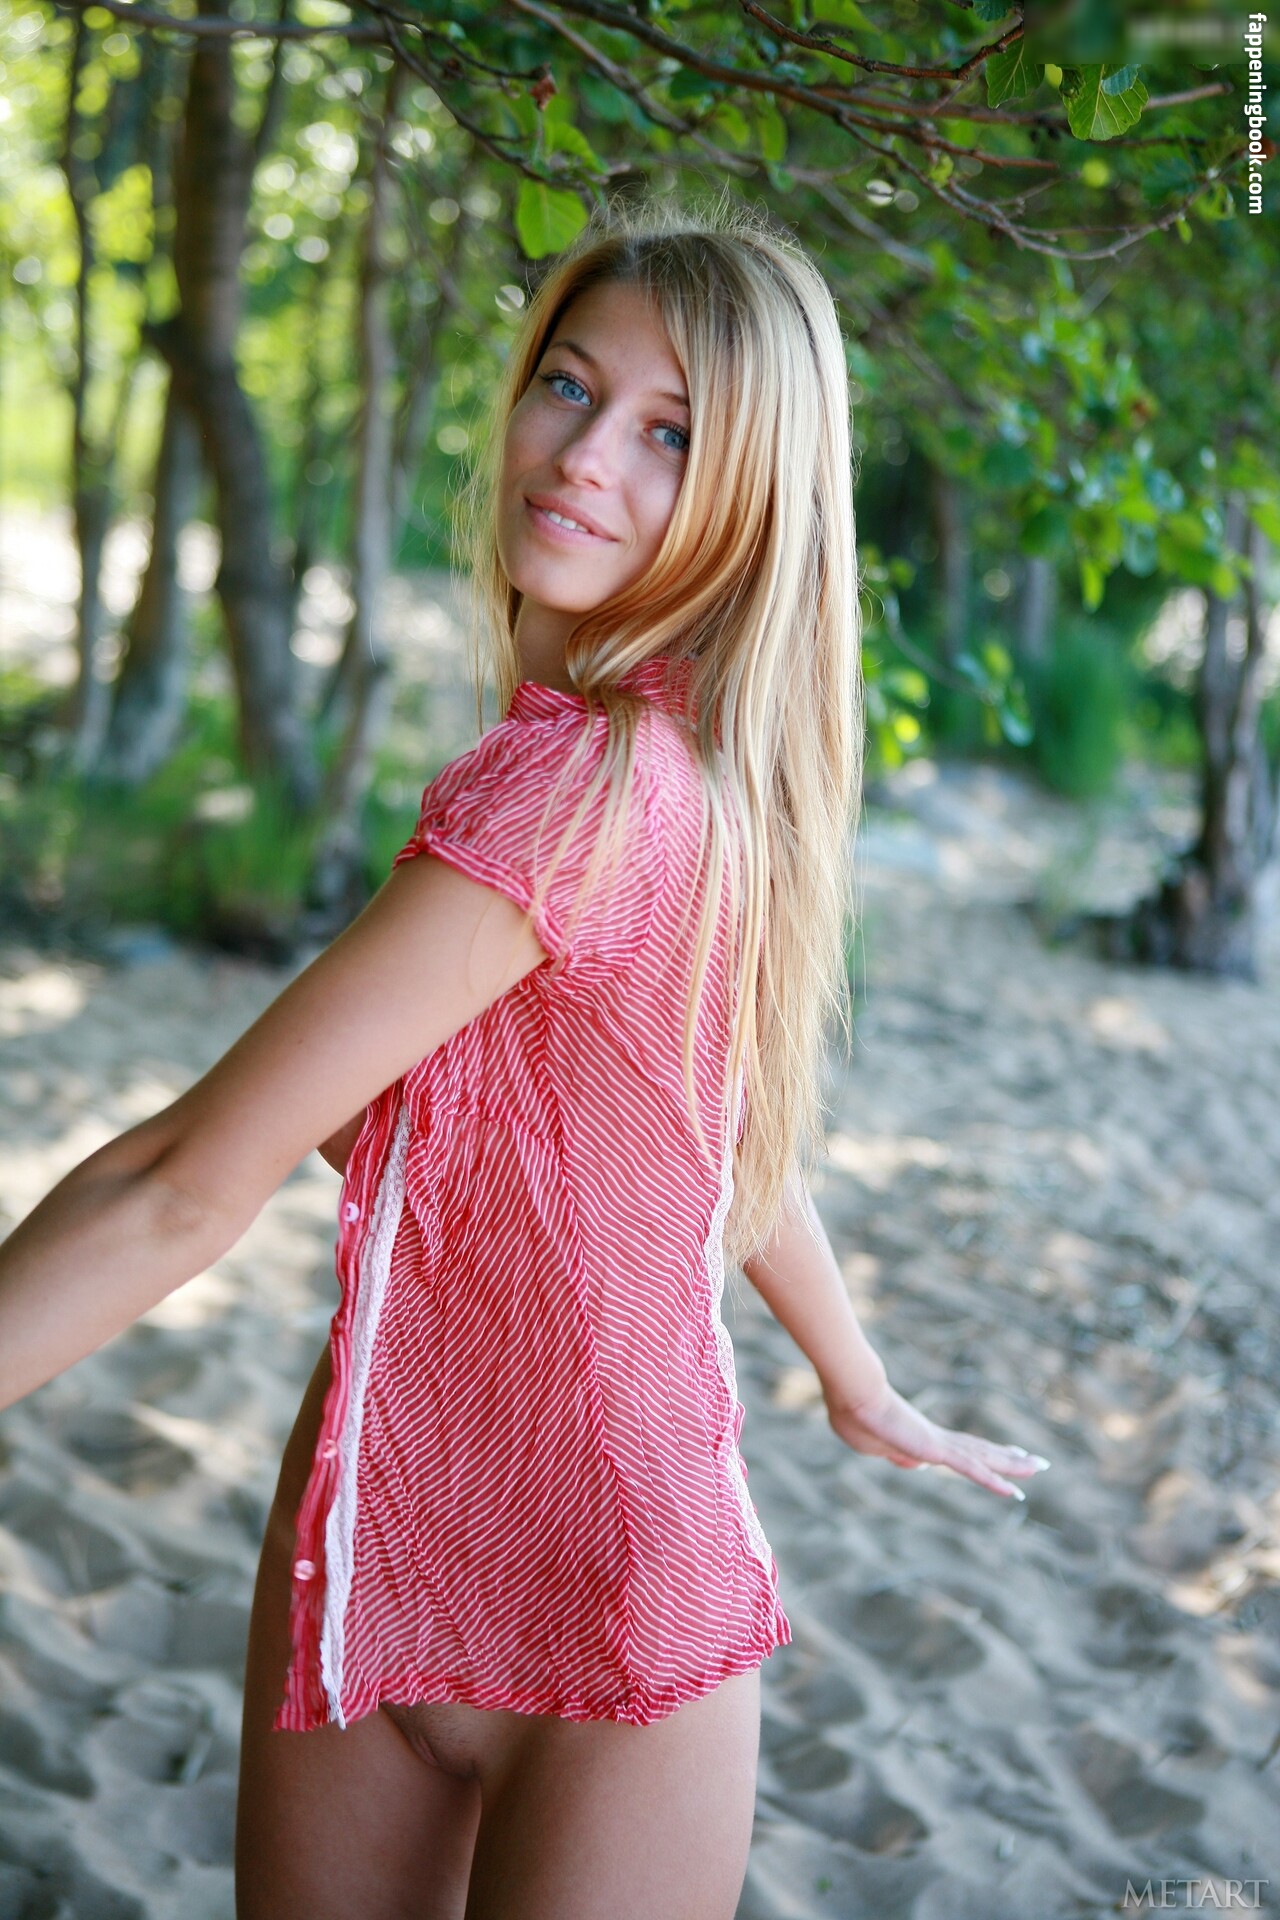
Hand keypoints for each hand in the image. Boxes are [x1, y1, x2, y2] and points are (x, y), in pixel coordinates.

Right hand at [825, 1379, 1050, 1501]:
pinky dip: (992, 1481)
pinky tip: (1012, 1492)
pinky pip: (970, 1470)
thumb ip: (896, 1455)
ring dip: (1012, 1466)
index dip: (984, 1454)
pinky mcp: (936, 1451)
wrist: (855, 1397)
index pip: (962, 1449)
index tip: (1002, 1454)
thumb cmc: (856, 1416)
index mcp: (923, 1439)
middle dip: (1009, 1458)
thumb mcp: (874, 1445)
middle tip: (1035, 1461)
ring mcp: (939, 1445)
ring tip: (1039, 1467)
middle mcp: (938, 1440)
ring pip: (984, 1459)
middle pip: (981, 1450)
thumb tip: (913, 1463)